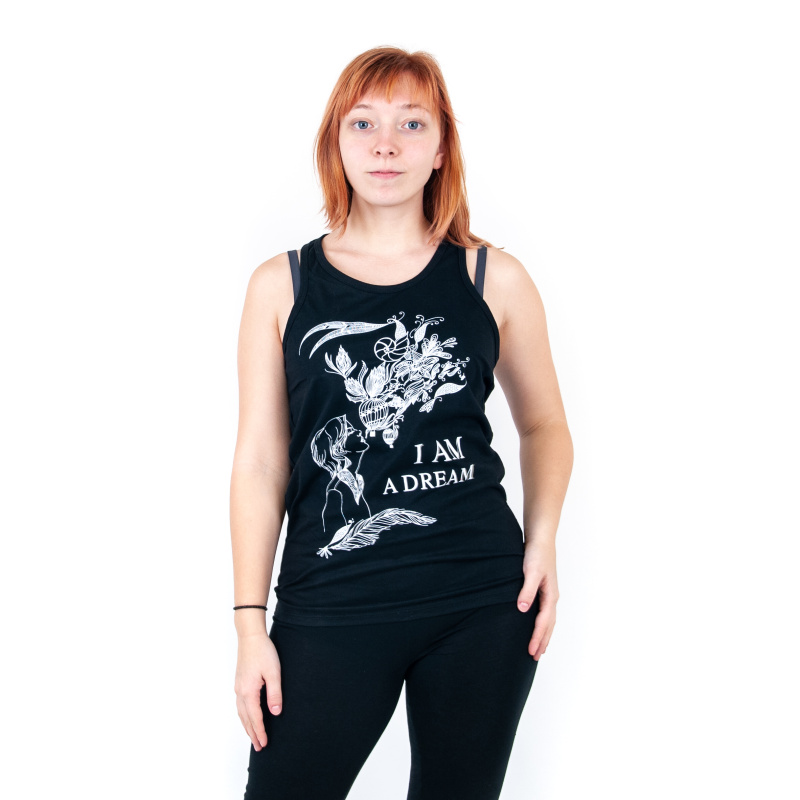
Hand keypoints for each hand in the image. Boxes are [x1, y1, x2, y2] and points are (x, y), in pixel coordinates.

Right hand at [234, 632, 282, 749]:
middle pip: (246, 718)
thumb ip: (274, 694)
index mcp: (249, 691)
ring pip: (241, 712)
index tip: (264, 744)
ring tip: (253, 736)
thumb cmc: (263, 652)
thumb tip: (275, 713)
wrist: (250, 637)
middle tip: (259, 747)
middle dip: (252, 733)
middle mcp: (240, 692)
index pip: (255, 717)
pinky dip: (244, 715)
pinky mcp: (239, 682)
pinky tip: (248, 716)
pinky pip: (240, 705)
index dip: (260, 731)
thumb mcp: (274, 672)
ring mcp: (238, 687)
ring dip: (247, 726)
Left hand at [517, 539, 558, 659]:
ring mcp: (549, 594)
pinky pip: (545, 613)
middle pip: (549, 625)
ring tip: (538, 649)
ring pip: (548, 621)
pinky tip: (537, 627)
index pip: (543, 622)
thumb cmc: (536, 554)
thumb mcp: (530, 572)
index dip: (537, 638)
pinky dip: (543, 624)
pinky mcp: (544, 590)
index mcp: (550, 595)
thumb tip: (522, 609)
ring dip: (543, 635)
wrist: (541, 540)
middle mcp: (552, 597)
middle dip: (542, 642)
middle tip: (535, 658)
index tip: (531, 652)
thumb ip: (527, 591)